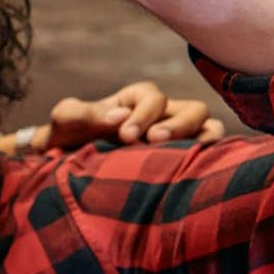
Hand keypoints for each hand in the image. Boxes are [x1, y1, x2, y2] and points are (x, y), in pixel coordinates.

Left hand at [46, 82, 225, 149]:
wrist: (64, 160)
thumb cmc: (67, 133)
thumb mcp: (66, 118)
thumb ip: (86, 113)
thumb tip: (120, 117)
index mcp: (137, 98)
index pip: (155, 98)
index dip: (144, 115)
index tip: (124, 135)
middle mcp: (163, 114)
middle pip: (194, 110)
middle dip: (179, 125)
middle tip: (154, 141)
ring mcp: (176, 136)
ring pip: (210, 129)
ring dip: (203, 140)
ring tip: (185, 157)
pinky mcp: (180, 159)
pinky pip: (205, 155)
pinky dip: (205, 160)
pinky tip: (189, 175)